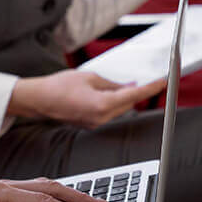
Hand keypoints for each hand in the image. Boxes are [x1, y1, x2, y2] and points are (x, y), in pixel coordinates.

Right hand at [8, 69, 167, 127]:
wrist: (39, 100)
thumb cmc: (59, 86)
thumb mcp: (90, 77)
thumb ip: (112, 84)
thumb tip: (128, 86)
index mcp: (102, 104)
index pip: (134, 96)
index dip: (150, 88)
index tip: (162, 82)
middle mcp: (101, 118)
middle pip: (129, 105)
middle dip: (139, 92)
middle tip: (149, 80)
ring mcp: (96, 123)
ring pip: (120, 109)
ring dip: (126, 98)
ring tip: (130, 84)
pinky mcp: (91, 124)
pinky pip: (109, 113)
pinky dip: (115, 103)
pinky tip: (115, 93)